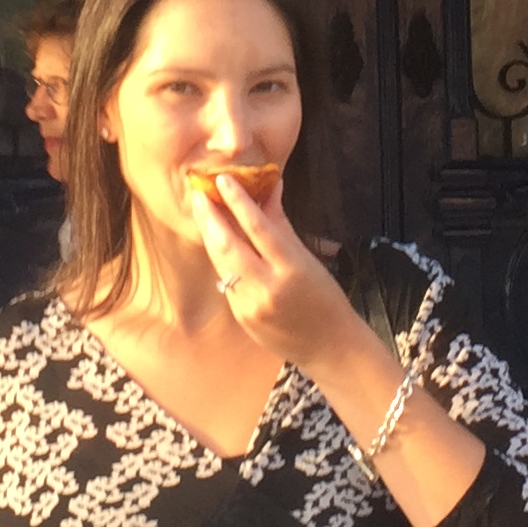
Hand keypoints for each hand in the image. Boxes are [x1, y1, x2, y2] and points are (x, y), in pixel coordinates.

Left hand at [190, 173, 380, 382]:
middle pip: (229, 246)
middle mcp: (268, 287)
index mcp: (291, 267)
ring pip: (222, 264)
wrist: (330, 347)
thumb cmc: (326, 298)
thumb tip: (270, 187)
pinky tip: (217, 245)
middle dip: (210, 218)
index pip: (258, 227)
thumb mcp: (308, 258)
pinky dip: (222, 262)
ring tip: (203, 214)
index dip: (238, 201)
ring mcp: (251, 305)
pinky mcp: (242, 317)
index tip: (223, 179)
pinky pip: (227, 283)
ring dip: (210, 238)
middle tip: (197, 194)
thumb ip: (282, 224)